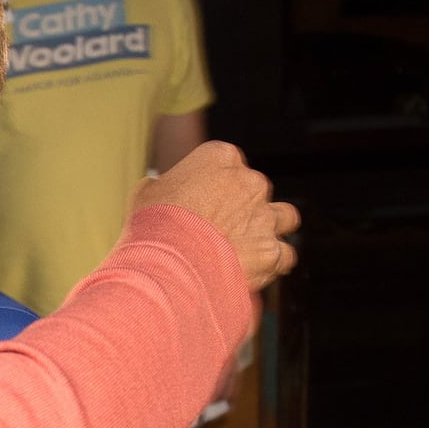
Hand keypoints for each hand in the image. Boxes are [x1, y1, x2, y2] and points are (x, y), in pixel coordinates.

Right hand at [133, 140, 299, 291]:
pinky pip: (283, 255)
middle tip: (217, 228)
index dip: (212, 184)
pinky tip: (253, 270)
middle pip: (255, 189)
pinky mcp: (273, 250)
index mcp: (219, 157)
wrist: (167, 269)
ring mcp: (265, 216)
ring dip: (269, 228)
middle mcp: (250, 181)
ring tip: (247, 247)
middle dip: (241, 206)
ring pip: (284, 217)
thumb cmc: (152, 228)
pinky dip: (272, 262)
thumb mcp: (144, 195)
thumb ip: (162, 185)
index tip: (199, 201)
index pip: (225, 163)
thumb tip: (159, 187)